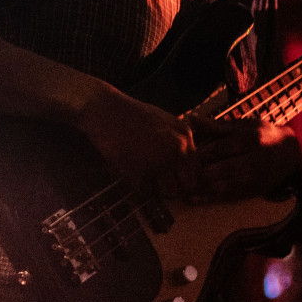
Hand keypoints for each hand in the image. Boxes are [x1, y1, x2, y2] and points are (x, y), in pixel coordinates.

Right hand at [74, 87, 196, 188]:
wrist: (104, 109)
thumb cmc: (131, 114)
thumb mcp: (164, 121)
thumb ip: (177, 140)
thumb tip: (183, 167)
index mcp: (185, 135)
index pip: (197, 169)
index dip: (185, 176)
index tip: (173, 177)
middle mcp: (178, 149)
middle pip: (187, 185)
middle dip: (174, 186)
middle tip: (158, 180)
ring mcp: (160, 161)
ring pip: (168, 192)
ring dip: (156, 188)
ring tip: (143, 174)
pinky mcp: (141, 172)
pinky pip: (145, 192)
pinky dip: (137, 186)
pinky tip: (130, 172)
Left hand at [188, 115, 300, 201]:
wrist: (290, 153)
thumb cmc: (263, 135)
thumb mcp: (244, 126)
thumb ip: (218, 126)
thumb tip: (192, 119)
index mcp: (253, 139)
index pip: (226, 147)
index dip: (206, 151)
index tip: (188, 154)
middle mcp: (257, 160)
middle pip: (226, 168)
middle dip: (203, 171)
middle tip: (181, 172)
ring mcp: (256, 178)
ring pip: (227, 185)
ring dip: (204, 187)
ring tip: (183, 187)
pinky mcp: (253, 192)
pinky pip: (229, 197)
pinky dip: (210, 199)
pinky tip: (193, 199)